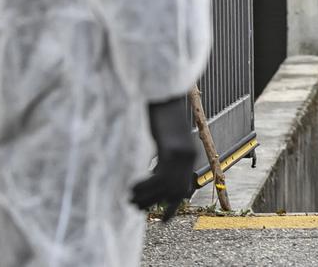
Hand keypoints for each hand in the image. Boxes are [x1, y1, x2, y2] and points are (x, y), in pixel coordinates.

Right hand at [130, 96, 195, 220]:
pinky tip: (133, 185)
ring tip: (130, 198)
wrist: (164, 95)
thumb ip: (162, 157)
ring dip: (147, 196)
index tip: (162, 222)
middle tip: (135, 207)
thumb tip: (154, 174)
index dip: (173, 207)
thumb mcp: (164, 139)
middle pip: (174, 191)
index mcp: (187, 157)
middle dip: (154, 203)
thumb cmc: (161, 116)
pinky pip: (161, 175)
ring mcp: (182, 153)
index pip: (183, 190)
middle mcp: (187, 157)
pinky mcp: (172, 148)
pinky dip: (147, 184)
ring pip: (166, 186)